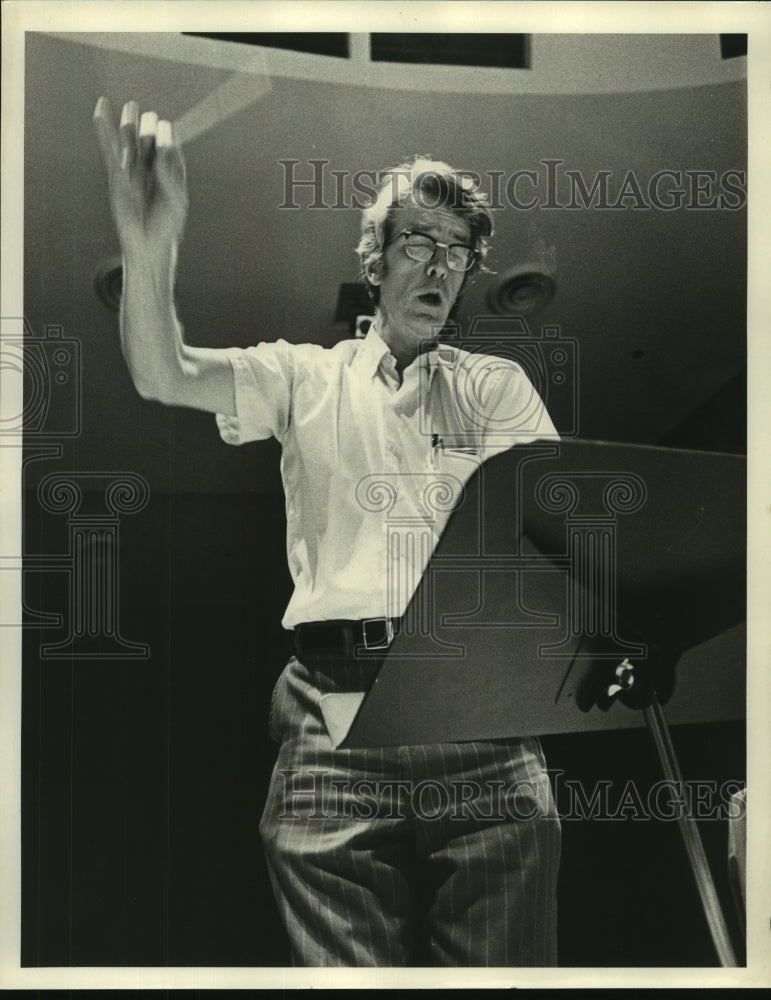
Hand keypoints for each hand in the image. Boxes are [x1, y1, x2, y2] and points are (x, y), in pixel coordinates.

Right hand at [93, 97, 187, 256]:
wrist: (148, 246)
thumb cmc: (167, 227)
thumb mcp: (176, 202)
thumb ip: (170, 177)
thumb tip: (161, 153)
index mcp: (170, 173)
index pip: (169, 150)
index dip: (168, 139)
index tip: (166, 129)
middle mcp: (151, 169)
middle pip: (149, 143)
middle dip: (149, 129)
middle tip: (150, 116)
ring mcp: (133, 172)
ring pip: (130, 144)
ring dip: (129, 124)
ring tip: (131, 106)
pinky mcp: (116, 176)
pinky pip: (109, 150)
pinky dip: (104, 131)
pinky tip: (100, 112)